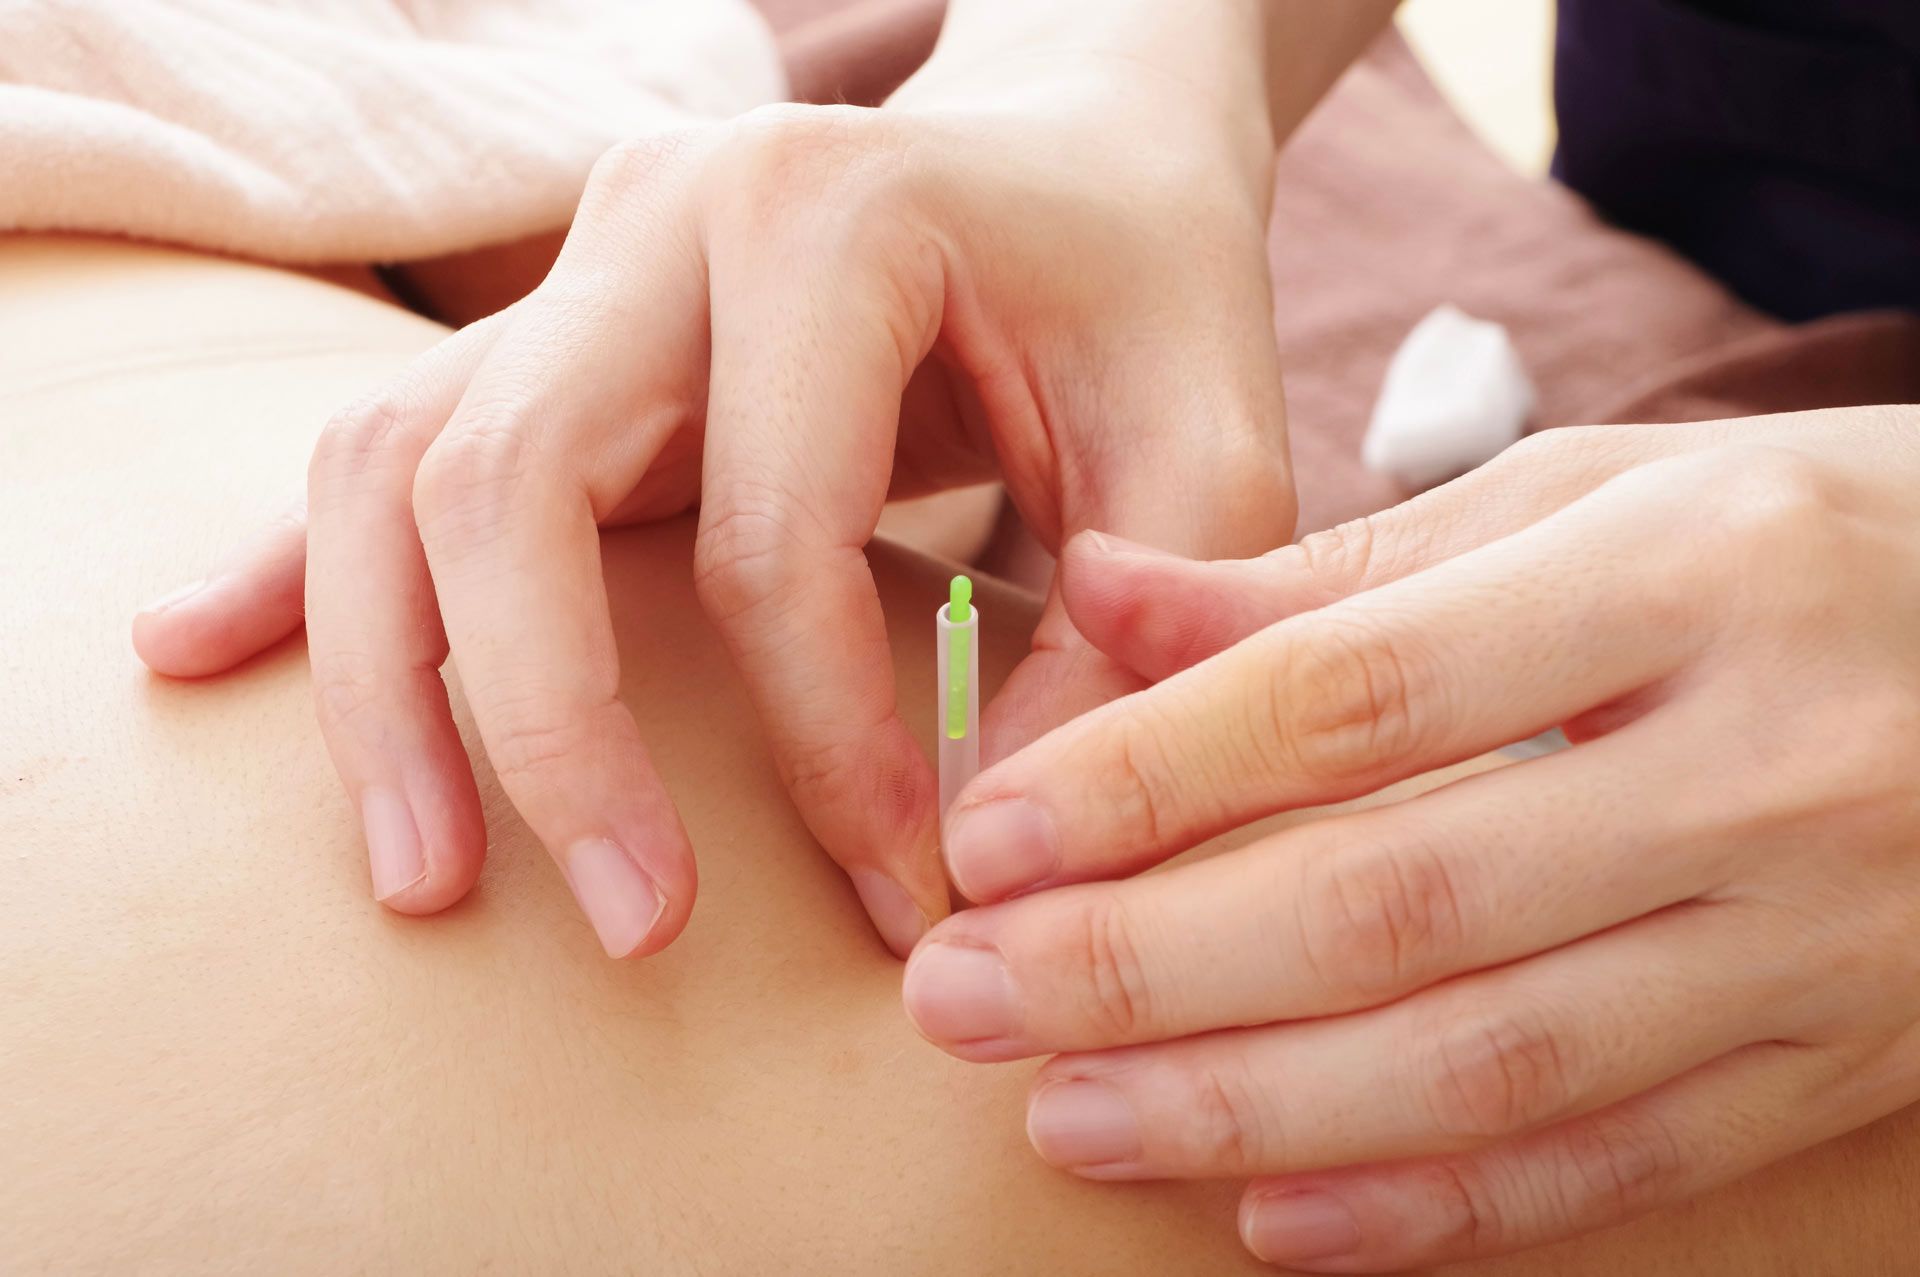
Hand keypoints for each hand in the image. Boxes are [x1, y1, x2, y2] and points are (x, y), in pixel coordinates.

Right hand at [129, 30, 1293, 958]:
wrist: (1072, 156)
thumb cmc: (1146, 295)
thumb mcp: (1210, 444)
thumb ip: (1145, 627)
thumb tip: (1000, 833)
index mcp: (824, 215)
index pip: (772, 536)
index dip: (830, 747)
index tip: (905, 886)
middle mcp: (658, 217)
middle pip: (511, 487)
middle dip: (554, 732)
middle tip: (631, 926)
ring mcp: (574, 265)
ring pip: (397, 469)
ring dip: (383, 683)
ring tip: (423, 877)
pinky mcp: (544, 328)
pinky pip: (379, 445)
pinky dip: (297, 568)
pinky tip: (195, 653)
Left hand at [902, 407, 1919, 1268]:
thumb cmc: (1788, 539)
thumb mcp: (1586, 497)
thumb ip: (1338, 569)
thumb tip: (1103, 594)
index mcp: (1682, 576)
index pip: (1363, 695)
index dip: (1157, 776)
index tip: (993, 835)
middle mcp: (1759, 766)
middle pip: (1404, 897)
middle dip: (1158, 965)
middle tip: (967, 1000)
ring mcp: (1820, 938)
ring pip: (1495, 1056)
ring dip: (1256, 1104)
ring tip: (1068, 1115)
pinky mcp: (1844, 1058)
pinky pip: (1624, 1156)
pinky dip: (1440, 1206)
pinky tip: (1275, 1213)